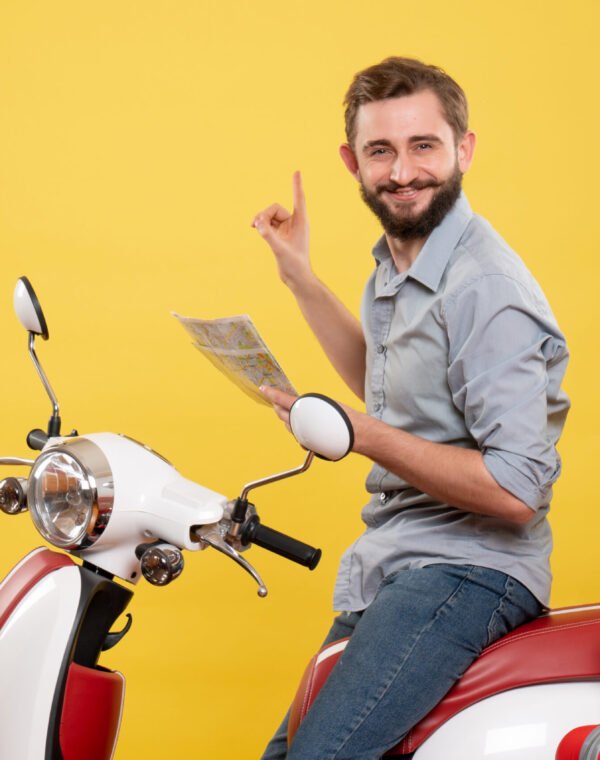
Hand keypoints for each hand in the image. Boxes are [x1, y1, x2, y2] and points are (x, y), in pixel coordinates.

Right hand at [252, 171, 311, 290]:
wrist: (296, 278)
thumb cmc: (294, 265)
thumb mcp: (280, 250)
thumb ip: (269, 237)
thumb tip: (258, 224)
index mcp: (301, 222)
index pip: (299, 199)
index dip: (296, 185)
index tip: (296, 171)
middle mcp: (295, 223)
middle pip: (275, 208)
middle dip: (264, 215)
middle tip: (256, 225)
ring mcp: (287, 229)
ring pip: (270, 216)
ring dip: (261, 220)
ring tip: (254, 227)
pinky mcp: (281, 235)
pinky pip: (268, 224)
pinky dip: (262, 224)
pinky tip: (255, 227)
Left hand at [260, 386, 364, 452]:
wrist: (353, 433)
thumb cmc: (341, 416)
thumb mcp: (323, 402)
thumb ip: (307, 404)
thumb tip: (297, 404)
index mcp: (301, 408)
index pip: (281, 399)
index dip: (271, 393)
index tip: (263, 388)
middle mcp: (297, 422)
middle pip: (281, 413)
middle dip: (277, 406)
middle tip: (277, 400)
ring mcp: (300, 434)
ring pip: (287, 425)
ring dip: (287, 418)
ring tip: (292, 412)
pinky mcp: (305, 443)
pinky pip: (297, 434)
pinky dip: (297, 429)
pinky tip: (305, 426)